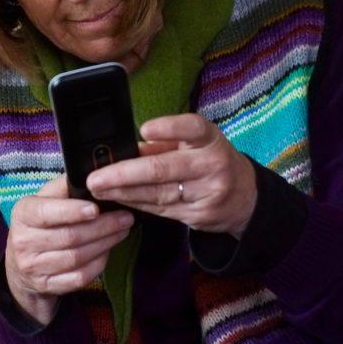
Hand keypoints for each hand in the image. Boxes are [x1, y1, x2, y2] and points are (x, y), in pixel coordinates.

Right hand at [5, 175, 134, 324]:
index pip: (47, 212)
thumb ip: (64, 187)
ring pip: (76, 258)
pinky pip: (78, 277)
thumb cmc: (40, 222)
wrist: (21, 263)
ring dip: (105, 244)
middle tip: (125, 218)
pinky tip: (108, 250)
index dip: (72, 211)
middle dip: (102, 227)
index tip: (96, 208)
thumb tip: (92, 174)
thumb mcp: (44, 199)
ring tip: (122, 231)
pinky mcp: (46, 285)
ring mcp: (33, 267)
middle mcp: (23, 242)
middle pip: (69, 236)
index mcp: (23, 214)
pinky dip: (97, 264)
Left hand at [87, 114, 256, 237]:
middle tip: (95, 178)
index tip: (144, 130)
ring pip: (157, 193)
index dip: (168, 128)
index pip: (192, 128)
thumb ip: (162, 144)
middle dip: (124, 174)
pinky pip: (161, 210)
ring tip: (98, 190)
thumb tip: (122, 148)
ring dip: (123, 192)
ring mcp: (208, 193)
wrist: (247, 199)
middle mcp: (212, 164)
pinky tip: (117, 199)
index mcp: (210, 139)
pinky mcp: (200, 215)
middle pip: (163, 169)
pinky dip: (136, 204)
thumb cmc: (210, 162)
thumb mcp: (194, 144)